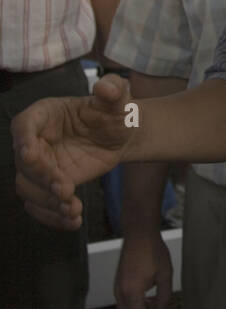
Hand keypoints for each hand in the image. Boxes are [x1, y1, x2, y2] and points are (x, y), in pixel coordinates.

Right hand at [12, 75, 135, 230]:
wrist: (119, 136)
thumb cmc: (113, 111)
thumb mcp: (118, 98)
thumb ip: (114, 89)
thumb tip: (106, 86)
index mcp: (44, 114)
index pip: (24, 126)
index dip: (23, 140)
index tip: (29, 155)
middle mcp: (35, 141)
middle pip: (24, 164)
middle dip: (42, 179)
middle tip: (66, 190)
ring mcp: (40, 166)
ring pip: (28, 188)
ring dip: (46, 203)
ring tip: (73, 210)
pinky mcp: (48, 186)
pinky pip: (40, 205)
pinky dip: (53, 217)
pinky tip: (73, 222)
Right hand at [115, 231, 173, 308]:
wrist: (139, 234)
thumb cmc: (152, 251)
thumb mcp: (165, 275)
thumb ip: (164, 297)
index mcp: (132, 293)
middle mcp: (120, 293)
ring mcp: (117, 288)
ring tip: (157, 307)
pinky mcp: (118, 284)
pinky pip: (124, 303)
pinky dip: (135, 307)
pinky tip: (150, 299)